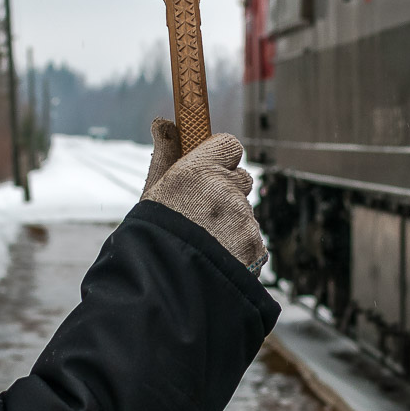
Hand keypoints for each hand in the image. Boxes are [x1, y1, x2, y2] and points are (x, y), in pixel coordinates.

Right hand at [142, 126, 265, 269]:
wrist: (163, 287)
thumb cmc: (152, 236)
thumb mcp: (153, 192)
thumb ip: (165, 155)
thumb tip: (163, 123)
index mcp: (199, 172)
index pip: (230, 145)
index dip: (221, 158)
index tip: (210, 170)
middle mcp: (226, 192)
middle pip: (241, 180)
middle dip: (228, 192)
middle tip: (203, 213)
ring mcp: (244, 221)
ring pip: (245, 214)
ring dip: (232, 225)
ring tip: (205, 246)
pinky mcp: (256, 248)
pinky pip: (252, 241)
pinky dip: (239, 250)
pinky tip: (216, 260)